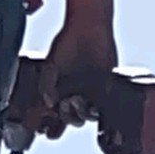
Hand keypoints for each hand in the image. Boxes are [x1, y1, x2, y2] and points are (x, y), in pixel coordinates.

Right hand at [33, 15, 117, 133]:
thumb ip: (46, 85)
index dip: (53, 123)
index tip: (49, 126)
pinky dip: (100, 107)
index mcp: (62, 92)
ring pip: (89, 113)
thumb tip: (49, 104)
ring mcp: (94, 92)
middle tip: (66, 107)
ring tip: (78, 103)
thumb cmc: (67, 43)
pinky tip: (94, 105)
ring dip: (83, 114)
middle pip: (73, 117)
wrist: (89, 27)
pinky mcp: (108, 87)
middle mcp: (77, 95)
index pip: (57, 115)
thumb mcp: (51, 64)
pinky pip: (106, 103)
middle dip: (69, 119)